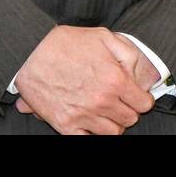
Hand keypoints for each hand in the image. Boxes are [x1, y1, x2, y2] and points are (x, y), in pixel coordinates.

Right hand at [12, 26, 154, 133]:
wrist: (31, 52)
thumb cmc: (68, 42)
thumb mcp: (105, 37)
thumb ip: (129, 55)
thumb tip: (143, 75)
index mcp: (115, 80)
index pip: (143, 104)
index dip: (142, 99)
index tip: (136, 96)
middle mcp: (102, 101)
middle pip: (130, 120)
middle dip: (128, 110)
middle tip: (120, 101)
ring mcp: (83, 115)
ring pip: (112, 133)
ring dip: (113, 123)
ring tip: (106, 112)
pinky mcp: (65, 125)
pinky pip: (87, 139)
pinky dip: (92, 133)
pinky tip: (91, 121)